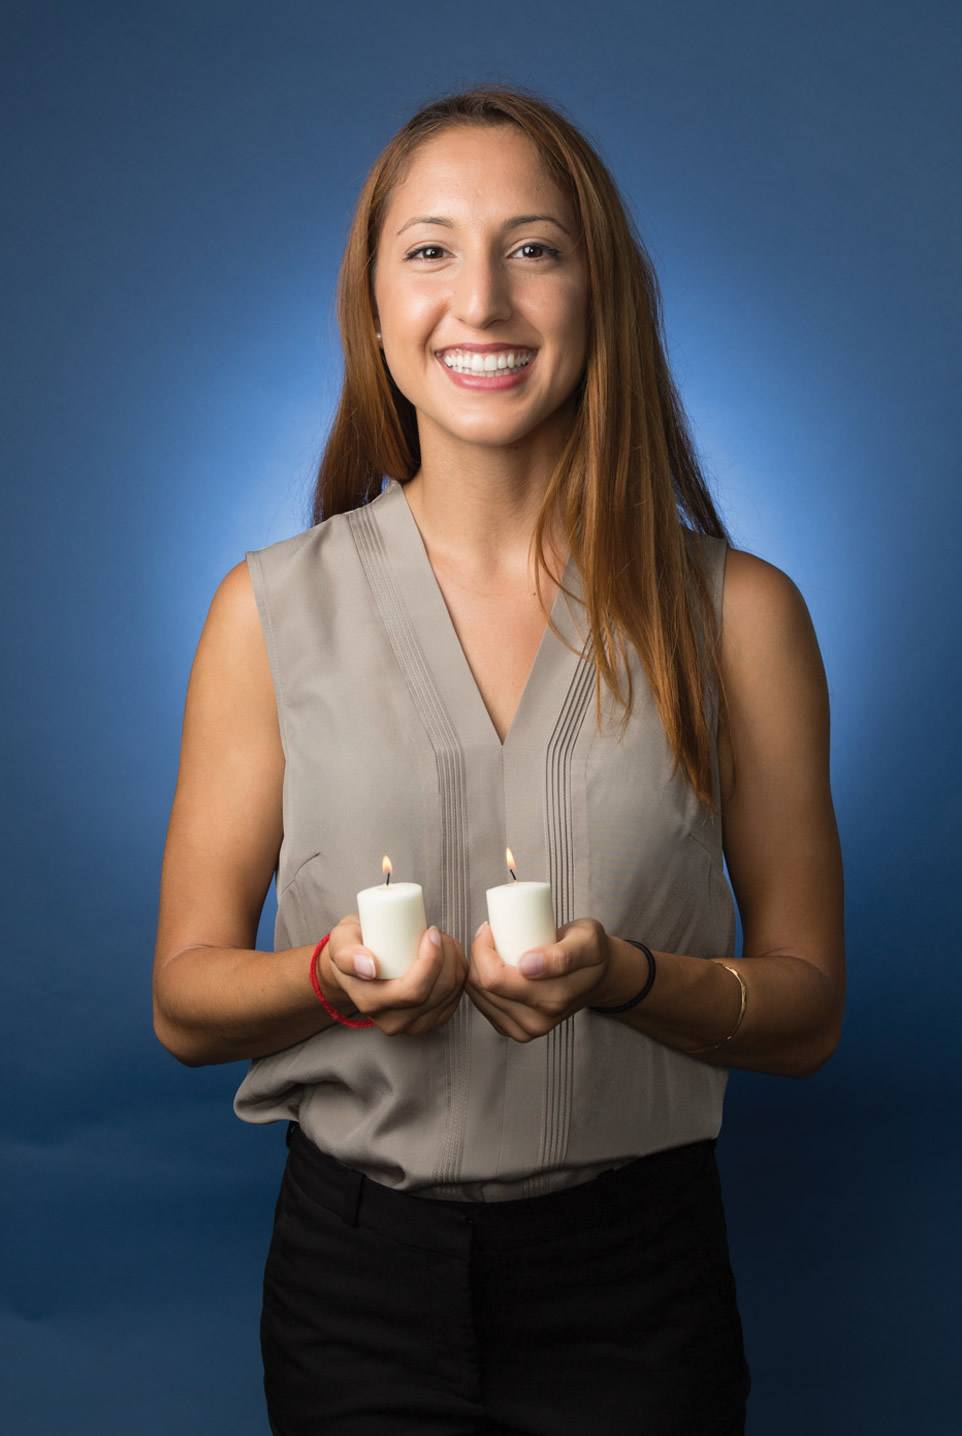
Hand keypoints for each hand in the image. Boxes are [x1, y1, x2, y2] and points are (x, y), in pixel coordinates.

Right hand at [320, 917, 467, 1035]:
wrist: (356, 969)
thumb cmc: (352, 950)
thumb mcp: (340, 942)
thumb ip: (346, 953)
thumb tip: (369, 967)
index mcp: (371, 1003)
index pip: (412, 991)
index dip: (431, 961)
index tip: (430, 933)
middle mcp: (393, 1021)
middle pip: (437, 992)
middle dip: (447, 956)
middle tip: (436, 932)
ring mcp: (414, 1024)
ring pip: (451, 993)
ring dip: (455, 961)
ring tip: (441, 940)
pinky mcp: (431, 1020)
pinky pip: (456, 997)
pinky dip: (459, 972)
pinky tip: (448, 956)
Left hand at [467, 917, 613, 1041]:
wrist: (598, 977)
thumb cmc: (591, 953)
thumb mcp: (587, 941)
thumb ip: (563, 955)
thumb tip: (528, 966)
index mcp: (553, 1000)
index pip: (494, 979)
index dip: (483, 949)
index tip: (491, 929)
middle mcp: (538, 1021)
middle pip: (483, 987)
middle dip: (478, 956)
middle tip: (492, 936)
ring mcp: (526, 1030)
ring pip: (478, 996)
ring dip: (478, 969)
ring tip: (494, 950)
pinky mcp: (514, 1030)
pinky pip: (483, 1005)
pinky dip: (481, 984)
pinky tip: (493, 969)